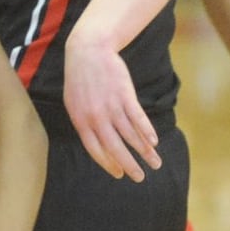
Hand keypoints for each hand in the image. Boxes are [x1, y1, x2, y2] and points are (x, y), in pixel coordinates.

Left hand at [63, 36, 159, 181]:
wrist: (88, 52)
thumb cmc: (81, 80)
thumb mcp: (74, 104)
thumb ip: (84, 123)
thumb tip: (96, 143)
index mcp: (81, 122)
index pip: (96, 150)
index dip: (109, 164)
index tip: (120, 174)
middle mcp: (96, 118)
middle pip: (115, 148)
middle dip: (129, 165)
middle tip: (140, 178)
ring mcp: (111, 107)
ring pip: (130, 135)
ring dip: (144, 151)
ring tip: (155, 163)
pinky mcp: (125, 95)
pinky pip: (138, 118)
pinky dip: (146, 131)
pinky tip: (154, 141)